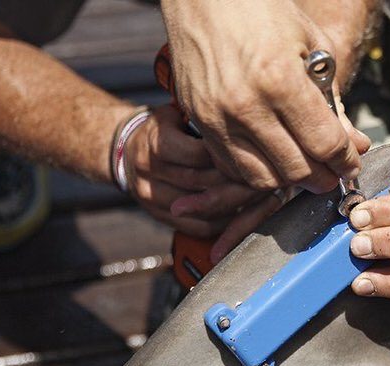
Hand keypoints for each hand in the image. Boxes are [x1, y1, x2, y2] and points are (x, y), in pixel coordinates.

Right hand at [124, 105, 269, 239]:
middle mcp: (151, 171)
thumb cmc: (162, 130)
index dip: (228, 156)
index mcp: (157, 143)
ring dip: (233, 205)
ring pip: (202, 209)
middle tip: (265, 179)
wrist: (124, 151)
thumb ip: (202, 123)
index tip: (253, 154)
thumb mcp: (176, 115)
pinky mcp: (159, 216)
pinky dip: (222, 224)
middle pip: (203, 183)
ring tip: (257, 198)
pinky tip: (240, 214)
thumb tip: (246, 129)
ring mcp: (153, 197)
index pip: (200, 155)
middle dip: (236, 182)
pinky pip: (197, 227)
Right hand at [159, 0, 369, 193]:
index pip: (324, 144)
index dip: (346, 161)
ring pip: (264, 178)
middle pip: (297, 170)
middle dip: (323, 177)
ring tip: (305, 166)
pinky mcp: (199, 121)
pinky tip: (273, 158)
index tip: (352, 164)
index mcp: (280, 81)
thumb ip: (332, 100)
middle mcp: (246, 106)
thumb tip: (354, 144)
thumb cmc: (262, 10)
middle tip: (334, 172)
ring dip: (290, 179)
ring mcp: (218, 118)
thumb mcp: (312, 45)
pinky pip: (233, 167)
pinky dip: (258, 171)